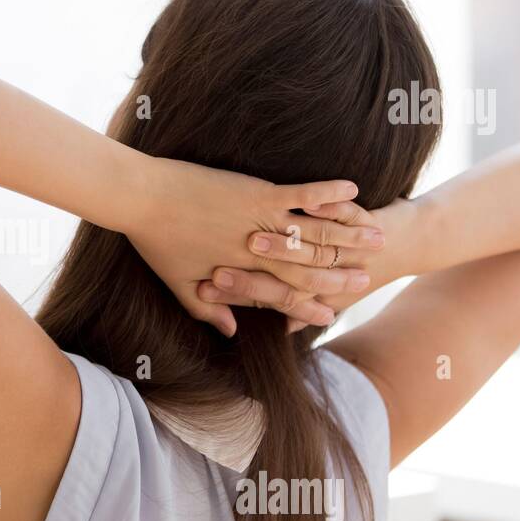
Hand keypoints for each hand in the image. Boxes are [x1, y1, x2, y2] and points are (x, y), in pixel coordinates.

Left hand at [127, 157, 383, 336]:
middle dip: (341, 274)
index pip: (285, 296)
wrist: (141, 199)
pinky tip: (354, 188)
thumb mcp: (179, 284)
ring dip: (349, 234)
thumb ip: (208, 310)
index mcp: (241, 274)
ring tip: (378, 235)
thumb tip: (230, 332)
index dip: (310, 306)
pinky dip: (328, 192)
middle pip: (310, 268)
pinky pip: (302, 193)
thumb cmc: (155, 241)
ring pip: (315, 233)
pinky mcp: (257, 193)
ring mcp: (260, 220)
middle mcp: (258, 253)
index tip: (333, 314)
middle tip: (370, 277)